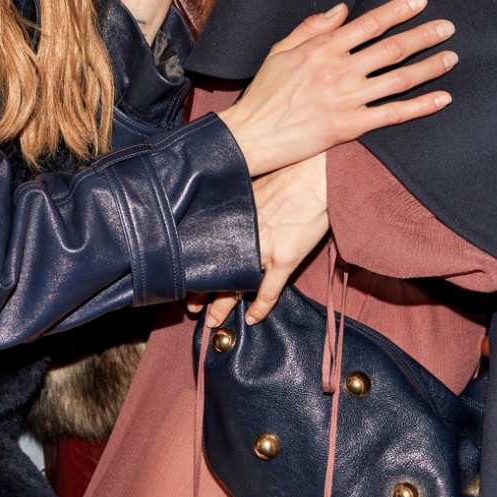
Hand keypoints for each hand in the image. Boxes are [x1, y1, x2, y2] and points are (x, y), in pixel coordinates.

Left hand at [206, 154, 329, 325]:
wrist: (314, 174)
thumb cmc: (284, 173)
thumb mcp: (247, 188)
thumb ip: (233, 207)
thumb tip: (219, 216)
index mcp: (228, 217)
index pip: (201, 248)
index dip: (191, 266)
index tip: (182, 278)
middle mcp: (239, 236)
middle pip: (213, 270)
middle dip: (200, 292)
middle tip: (191, 308)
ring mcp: (261, 249)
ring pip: (235, 286)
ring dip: (223, 305)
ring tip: (214, 323)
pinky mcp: (285, 258)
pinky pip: (269, 292)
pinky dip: (261, 307)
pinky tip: (253, 320)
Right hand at [219, 0, 454, 175]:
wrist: (253, 134)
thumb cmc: (265, 91)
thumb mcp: (280, 50)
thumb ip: (312, 27)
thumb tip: (343, 9)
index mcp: (322, 48)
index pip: (369, 24)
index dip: (397, 11)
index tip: (420, 1)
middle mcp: (339, 70)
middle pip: (392, 49)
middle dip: (423, 35)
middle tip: (447, 27)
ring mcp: (347, 99)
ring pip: (399, 79)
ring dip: (429, 66)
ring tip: (451, 56)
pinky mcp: (352, 125)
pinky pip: (394, 113)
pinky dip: (421, 106)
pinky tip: (442, 98)